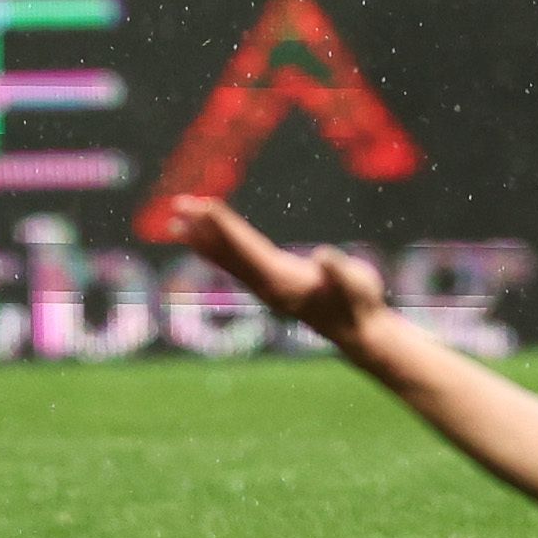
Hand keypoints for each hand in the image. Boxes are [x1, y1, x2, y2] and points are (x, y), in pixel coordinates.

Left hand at [154, 194, 385, 345]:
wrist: (360, 332)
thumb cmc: (361, 303)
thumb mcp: (357, 283)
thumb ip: (339, 271)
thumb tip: (323, 256)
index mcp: (282, 279)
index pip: (246, 247)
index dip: (225, 226)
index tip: (205, 206)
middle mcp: (267, 284)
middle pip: (228, 251)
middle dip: (203, 227)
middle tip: (178, 205)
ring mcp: (266, 287)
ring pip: (227, 259)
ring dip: (202, 238)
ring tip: (175, 222)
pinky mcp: (270, 285)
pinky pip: (235, 265)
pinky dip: (216, 250)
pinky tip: (201, 243)